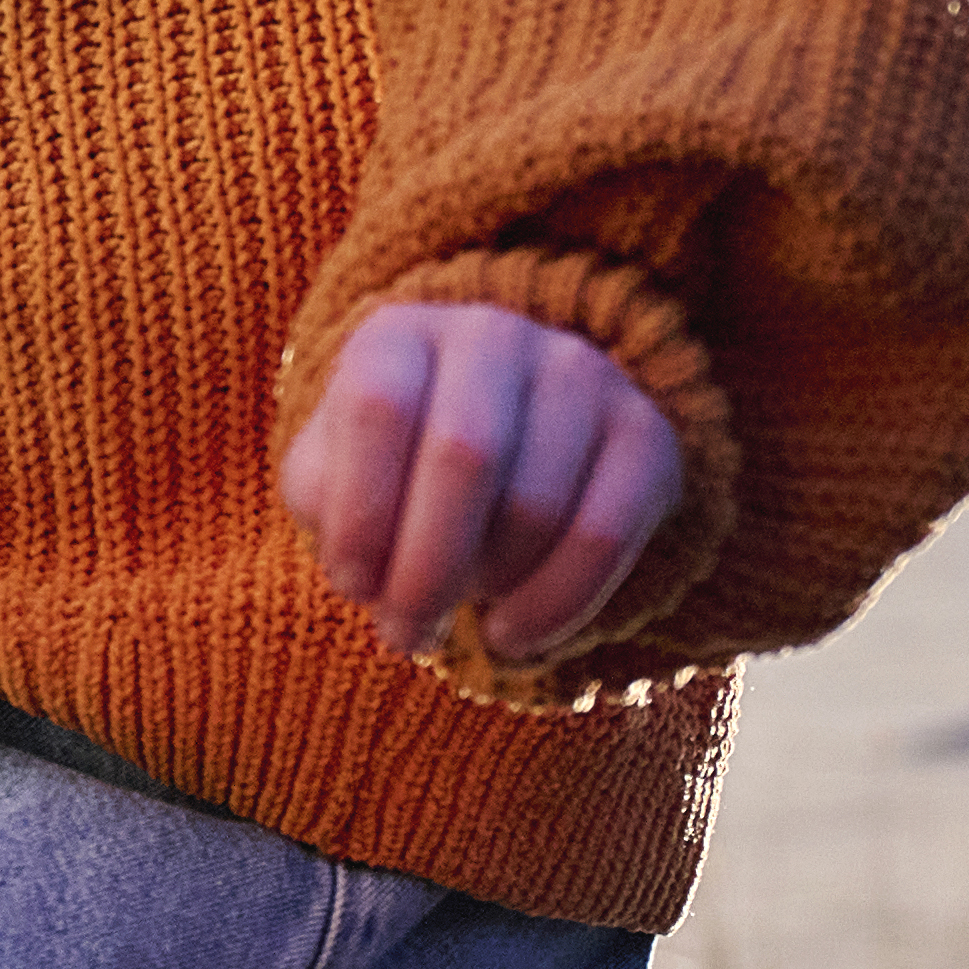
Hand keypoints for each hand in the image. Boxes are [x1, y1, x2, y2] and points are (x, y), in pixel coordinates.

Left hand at [285, 302, 684, 674]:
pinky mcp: (643, 431)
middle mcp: (492, 334)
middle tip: (405, 635)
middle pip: (466, 454)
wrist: (505, 435)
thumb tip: (365, 567)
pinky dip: (554, 606)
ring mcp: (578, 373)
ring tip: (459, 609)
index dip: (361, 514)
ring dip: (489, 586)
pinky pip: (605, 534)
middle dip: (427, 571)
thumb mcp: (333, 472)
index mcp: (400, 333)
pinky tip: (511, 634)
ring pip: (537, 503)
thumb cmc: (395, 466)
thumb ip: (325, 502)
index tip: (353, 587)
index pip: (379, 405)